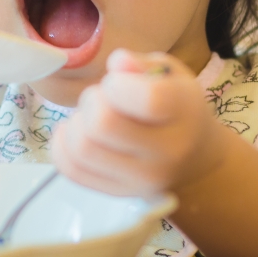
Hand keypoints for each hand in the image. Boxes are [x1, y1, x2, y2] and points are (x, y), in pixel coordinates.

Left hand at [51, 49, 228, 196]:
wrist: (195, 157)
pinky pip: (71, 169)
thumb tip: (118, 64)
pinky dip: (62, 146)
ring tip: (90, 117)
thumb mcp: (169, 74)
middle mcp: (167, 151)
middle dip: (90, 101)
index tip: (118, 83)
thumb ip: (141, 64)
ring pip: (82, 148)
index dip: (117, 85)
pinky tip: (76, 131)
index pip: (146, 99)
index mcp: (183, 111)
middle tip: (101, 99)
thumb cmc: (175, 107)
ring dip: (76, 124)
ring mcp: (143, 179)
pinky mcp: (120, 193)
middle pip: (102, 124)